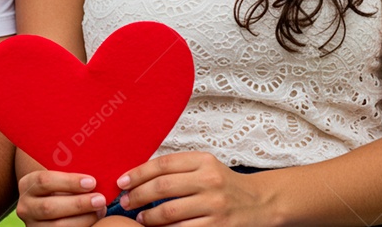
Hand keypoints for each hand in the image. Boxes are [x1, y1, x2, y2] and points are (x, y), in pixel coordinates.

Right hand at [16, 171, 106, 226]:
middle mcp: (25, 206)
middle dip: (79, 204)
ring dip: (83, 219)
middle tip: (100, 199)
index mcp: (27, 184)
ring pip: (57, 226)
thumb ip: (69, 173)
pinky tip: (94, 220)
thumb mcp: (57, 177)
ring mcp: (32, 225)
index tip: (91, 182)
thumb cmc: (59, 186)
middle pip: (50, 207)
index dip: (69, 182)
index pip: (45, 180)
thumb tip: (97, 168)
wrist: (47, 206)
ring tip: (100, 210)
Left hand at [117, 153, 269, 226]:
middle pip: (162, 187)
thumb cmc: (223, 184)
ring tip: (139, 218)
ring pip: (170, 212)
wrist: (259, 203)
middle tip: (125, 203)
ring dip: (148, 217)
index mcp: (203, 161)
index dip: (138, 173)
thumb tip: (138, 176)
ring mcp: (214, 205)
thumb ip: (178, 168)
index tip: (121, 182)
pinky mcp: (218, 226)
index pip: (162, 164)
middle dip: (137, 196)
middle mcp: (209, 180)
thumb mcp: (205, 166)